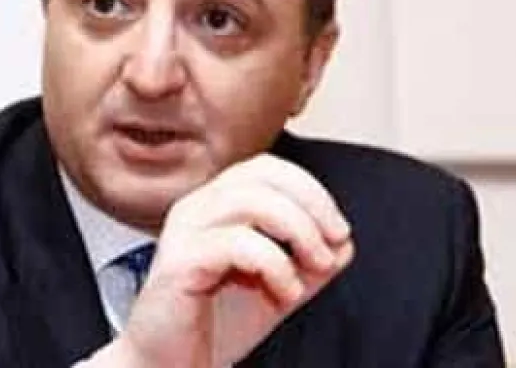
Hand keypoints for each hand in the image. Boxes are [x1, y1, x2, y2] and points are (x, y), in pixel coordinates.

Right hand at [88, 154, 353, 367]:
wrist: (171, 364)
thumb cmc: (215, 322)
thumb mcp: (278, 285)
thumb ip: (309, 261)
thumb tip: (343, 241)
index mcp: (216, 204)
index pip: (267, 168)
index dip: (310, 190)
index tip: (338, 230)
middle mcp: (197, 207)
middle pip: (261, 174)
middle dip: (311, 204)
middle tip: (333, 244)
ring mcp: (185, 231)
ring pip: (250, 200)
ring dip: (298, 230)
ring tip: (314, 268)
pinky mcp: (179, 262)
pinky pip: (237, 243)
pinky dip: (275, 264)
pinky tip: (286, 292)